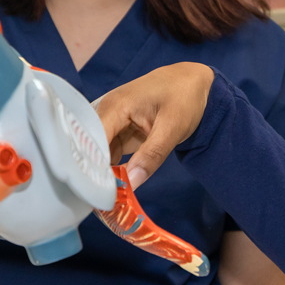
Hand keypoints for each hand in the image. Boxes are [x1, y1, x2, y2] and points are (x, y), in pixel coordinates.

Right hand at [95, 62, 214, 189]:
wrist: (195, 83)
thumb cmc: (184, 97)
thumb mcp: (173, 127)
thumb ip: (152, 156)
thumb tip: (131, 184)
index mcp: (115, 106)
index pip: (91, 139)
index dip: (90, 165)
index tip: (93, 192)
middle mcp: (106, 113)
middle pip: (90, 146)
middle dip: (92, 172)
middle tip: (96, 201)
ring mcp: (112, 122)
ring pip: (97, 152)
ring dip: (101, 173)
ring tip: (103, 197)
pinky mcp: (119, 131)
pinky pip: (108, 152)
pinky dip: (110, 168)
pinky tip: (112, 185)